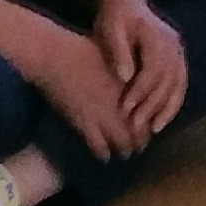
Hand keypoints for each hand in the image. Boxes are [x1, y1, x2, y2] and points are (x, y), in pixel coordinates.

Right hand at [13, 12, 151, 161]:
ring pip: (121, 143)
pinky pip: (99, 147)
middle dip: (140, 141)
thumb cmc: (83, 49)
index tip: (149, 127)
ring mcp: (103, 116)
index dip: (151, 123)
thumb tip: (138, 80)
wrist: (55, 56)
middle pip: (139, 132)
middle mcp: (122, 104)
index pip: (150, 113)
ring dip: (124, 150)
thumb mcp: (116, 57)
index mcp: (132, 86)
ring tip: (124, 153)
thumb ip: (130, 71)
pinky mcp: (84, 124)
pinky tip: (104, 156)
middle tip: (139, 146)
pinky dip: (103, 153)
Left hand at [91, 0, 188, 136]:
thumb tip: (125, 77)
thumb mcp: (110, 30)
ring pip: (179, 84)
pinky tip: (161, 120)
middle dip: (153, 105)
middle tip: (135, 126)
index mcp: (158, 35)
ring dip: (167, 109)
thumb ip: (118, 53)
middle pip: (168, 80)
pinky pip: (180, 85)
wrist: (126, 3)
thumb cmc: (114, 18)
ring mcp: (179, 51)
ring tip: (153, 129)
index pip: (153, 70)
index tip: (124, 109)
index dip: (140, 92)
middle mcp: (174, 44)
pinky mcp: (177, 59)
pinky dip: (173, 104)